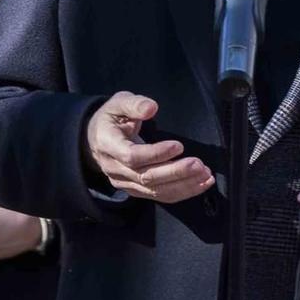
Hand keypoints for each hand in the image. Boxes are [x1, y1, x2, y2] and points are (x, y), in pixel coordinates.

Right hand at [85, 92, 212, 203]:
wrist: (94, 140)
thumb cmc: (111, 119)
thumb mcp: (118, 103)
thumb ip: (134, 103)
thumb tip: (151, 107)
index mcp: (109, 145)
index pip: (132, 156)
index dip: (156, 154)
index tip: (179, 146)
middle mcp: (115, 168)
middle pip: (146, 177)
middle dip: (175, 172)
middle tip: (199, 165)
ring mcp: (125, 182)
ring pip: (155, 190)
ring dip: (183, 185)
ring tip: (205, 176)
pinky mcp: (135, 190)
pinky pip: (159, 196)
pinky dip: (182, 192)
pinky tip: (201, 184)